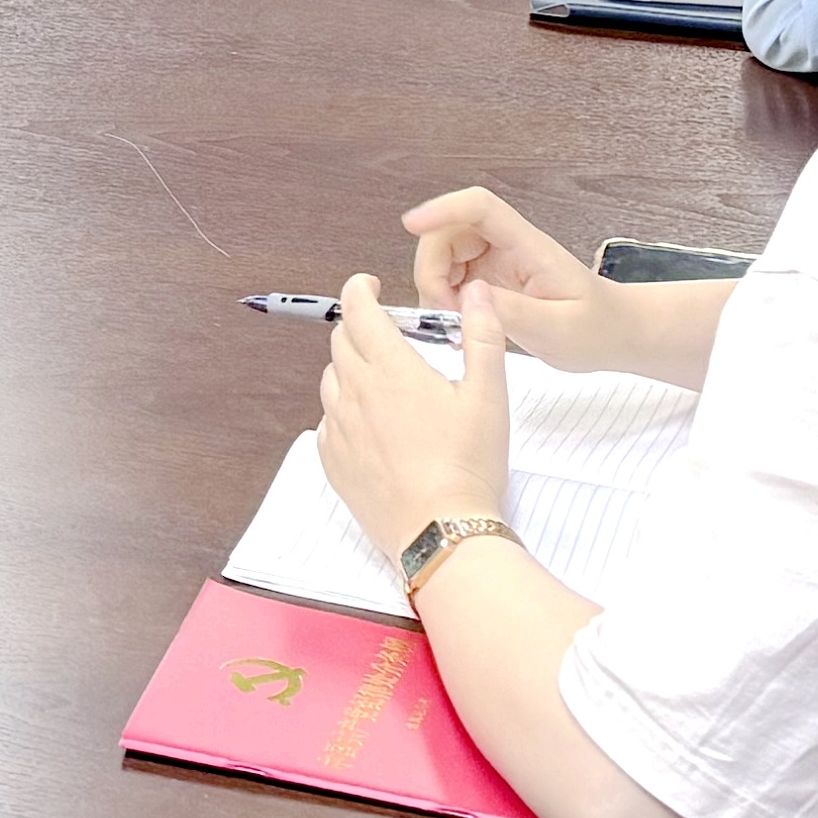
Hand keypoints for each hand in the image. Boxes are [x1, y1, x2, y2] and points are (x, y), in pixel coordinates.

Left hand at [316, 272, 514, 559]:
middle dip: (359, 326)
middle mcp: (356, 392)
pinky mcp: (333, 462)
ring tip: (382, 380)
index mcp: (391, 369)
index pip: (358, 310)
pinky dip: (344, 410)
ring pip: (332, 380)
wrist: (442, 531)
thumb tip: (478, 294)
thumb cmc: (469, 464)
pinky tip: (371, 424)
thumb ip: (482, 336)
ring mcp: (339, 429)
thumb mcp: (489, 394)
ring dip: (351, 368)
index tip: (369, 286)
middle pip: (341, 341)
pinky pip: (328, 422)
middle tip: (386, 333)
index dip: (359, 290)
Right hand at [401, 184, 610, 357]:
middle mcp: (507, 246)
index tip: (410, 224)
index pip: (480, 207)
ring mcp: (495, 262)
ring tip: (455, 326)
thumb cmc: (595, 328)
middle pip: (449, 231)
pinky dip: (443, 300)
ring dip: (434, 286)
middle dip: (432, 268)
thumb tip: (465, 300)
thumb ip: (512, 314)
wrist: (614, 334)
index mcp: (528, 245)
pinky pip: (450, 278)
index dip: (442, 208)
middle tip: (443, 313)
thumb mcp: (557, 329)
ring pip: (443, 255)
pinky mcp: (489, 281)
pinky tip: (459, 327)